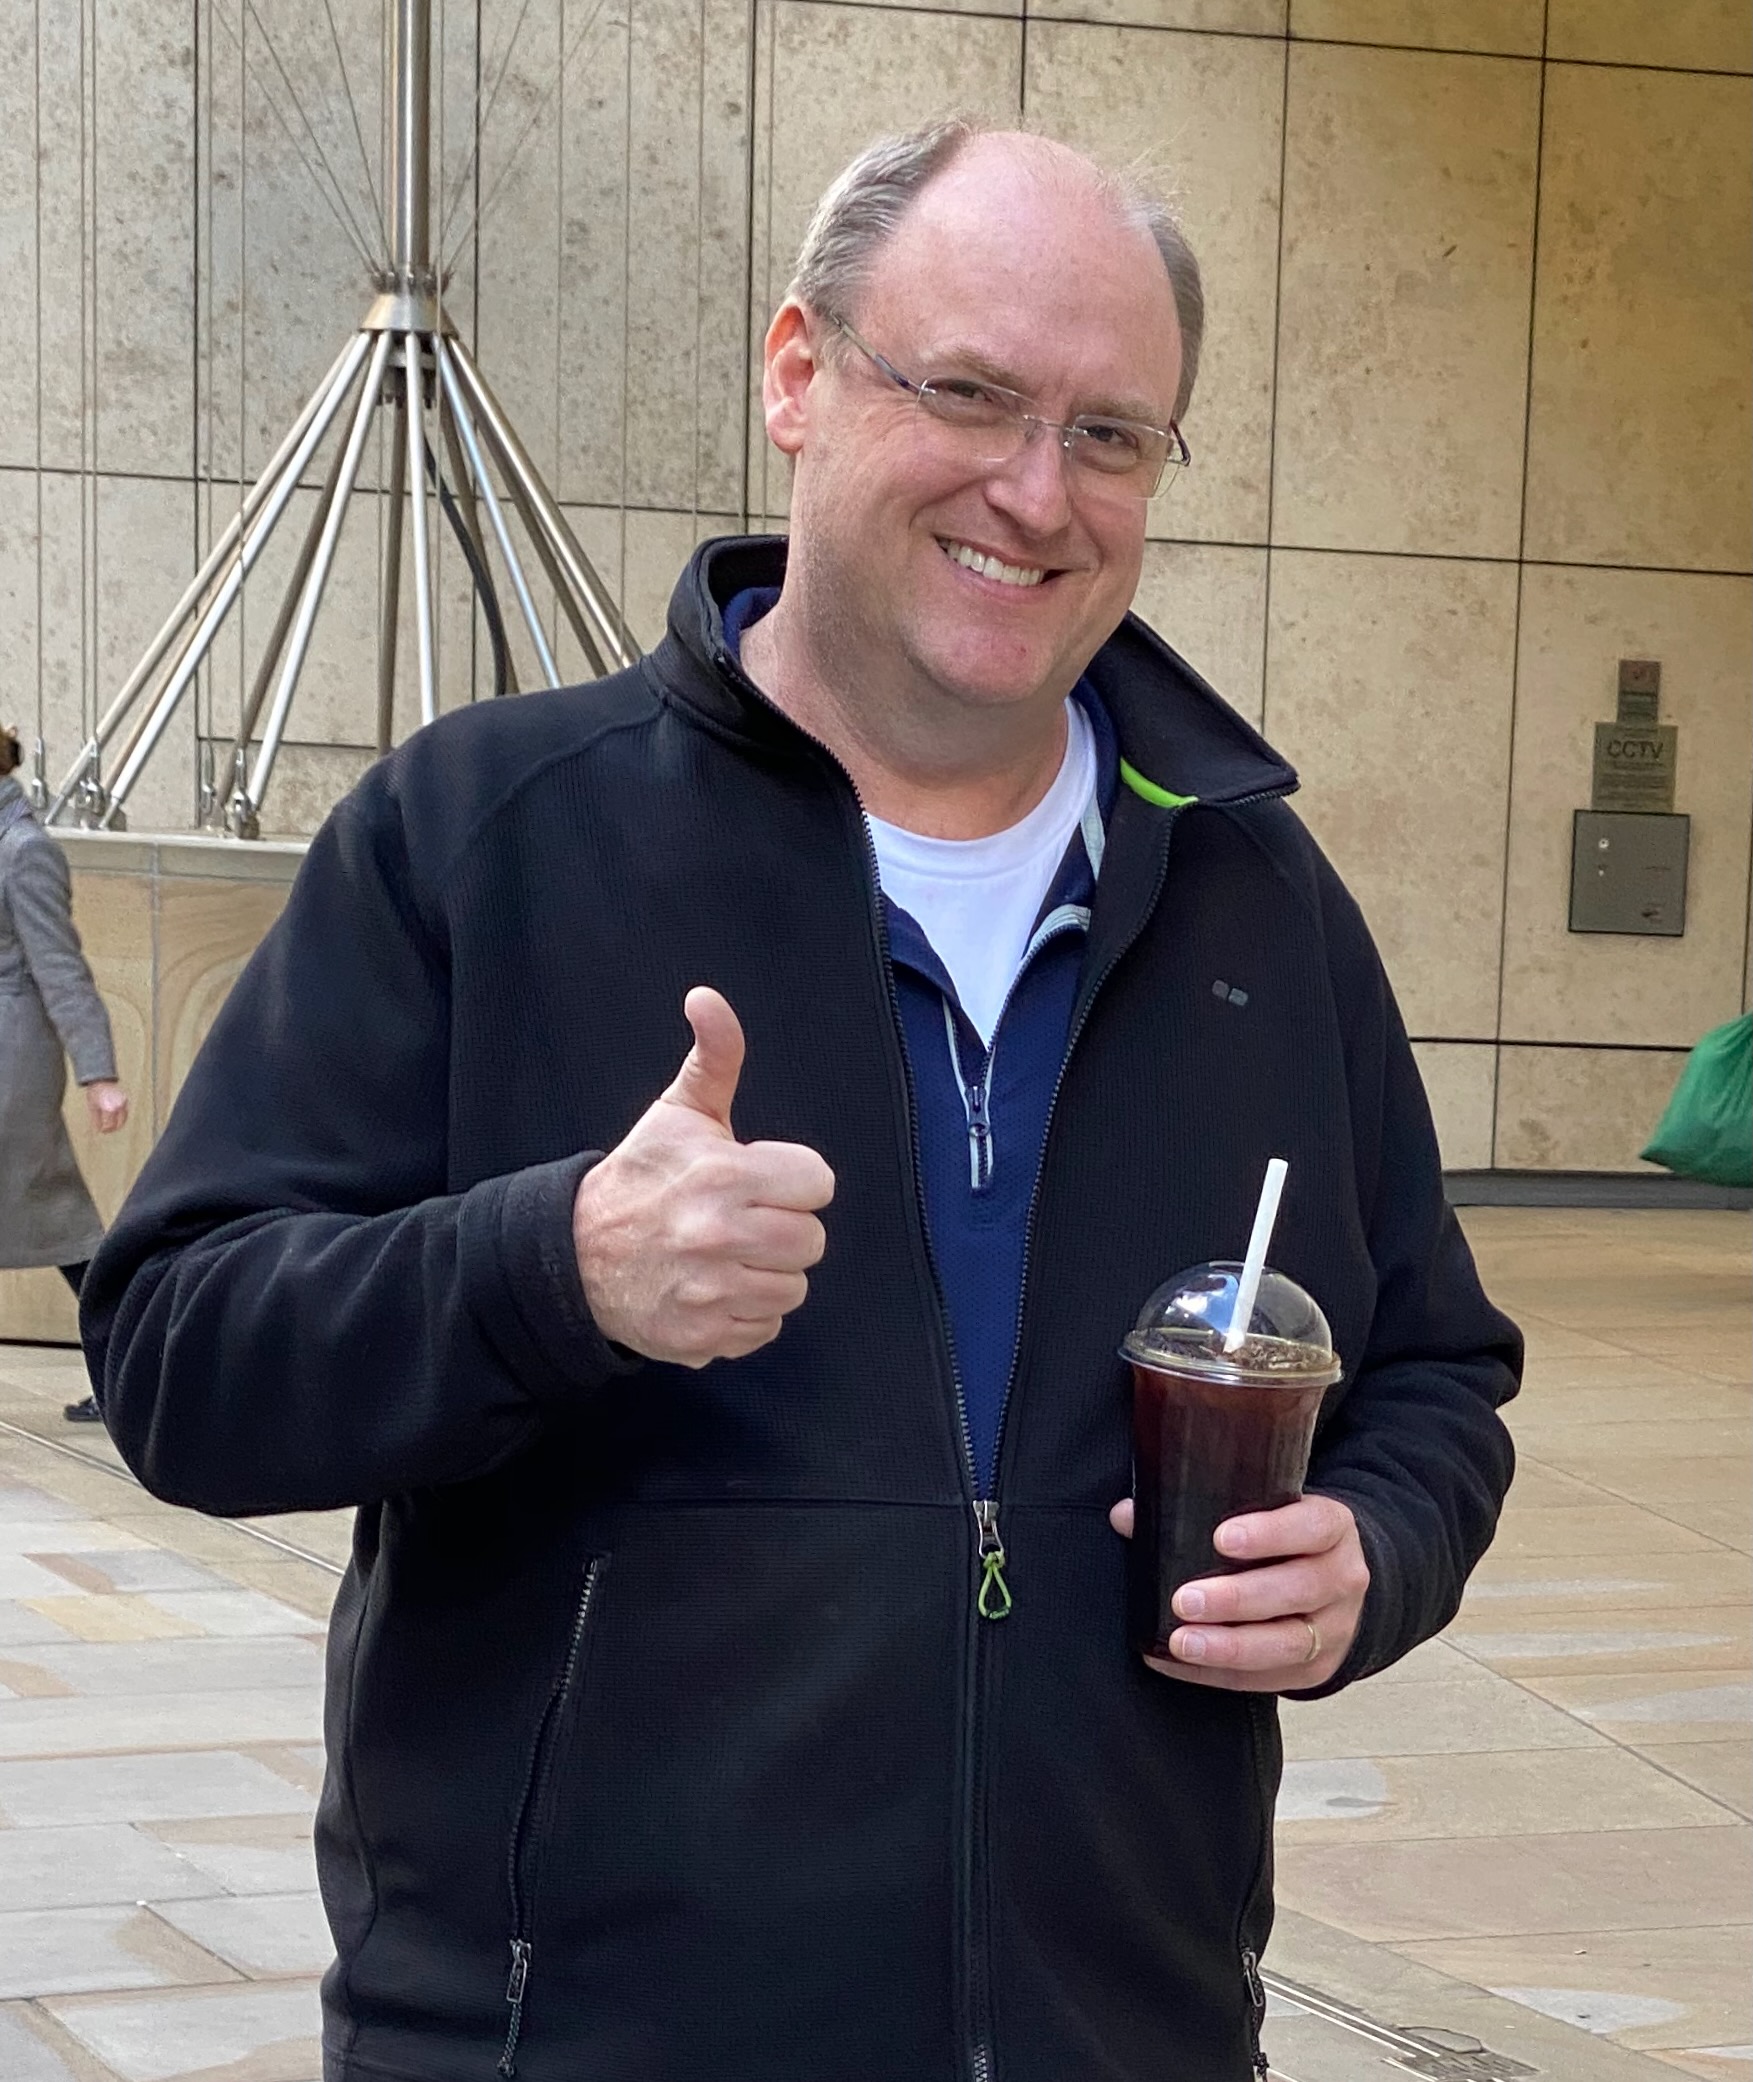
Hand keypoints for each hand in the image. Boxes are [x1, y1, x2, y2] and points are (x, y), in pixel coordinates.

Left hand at [83, 1080, 128, 1134]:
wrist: (101, 1080)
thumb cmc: (95, 1094)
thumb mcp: (92, 1108)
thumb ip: (96, 1120)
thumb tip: (99, 1129)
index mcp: (109, 1109)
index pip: (109, 1125)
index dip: (105, 1130)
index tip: (101, 1130)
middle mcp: (118, 1107)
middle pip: (119, 1124)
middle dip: (113, 1128)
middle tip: (106, 1130)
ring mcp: (123, 1103)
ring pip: (124, 1119)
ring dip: (118, 1124)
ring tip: (111, 1126)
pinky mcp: (126, 1100)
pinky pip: (125, 1112)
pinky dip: (121, 1117)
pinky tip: (115, 1118)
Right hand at [571, 987, 834, 1366]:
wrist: (574, 1254)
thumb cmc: (639, 1179)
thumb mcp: (678, 1113)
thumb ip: (714, 1056)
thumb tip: (708, 999)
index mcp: (725, 1176)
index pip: (818, 1184)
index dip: (792, 1180)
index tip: (759, 1181)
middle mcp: (720, 1237)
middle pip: (812, 1240)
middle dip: (783, 1227)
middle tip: (744, 1219)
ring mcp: (711, 1293)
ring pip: (793, 1288)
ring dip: (767, 1273)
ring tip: (729, 1254)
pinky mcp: (702, 1337)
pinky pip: (764, 1329)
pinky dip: (745, 1314)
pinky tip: (715, 1288)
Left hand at [1108, 1493, 1367, 1690]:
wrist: (1335, 1580)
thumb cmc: (1283, 1539)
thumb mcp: (1264, 1512)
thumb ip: (1201, 1509)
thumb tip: (1126, 1515)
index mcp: (1333, 1528)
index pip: (1312, 1527)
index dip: (1271, 1533)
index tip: (1222, 1538)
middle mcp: (1343, 1579)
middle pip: (1298, 1590)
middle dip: (1238, 1598)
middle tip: (1186, 1599)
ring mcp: (1334, 1630)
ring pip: (1289, 1643)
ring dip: (1230, 1645)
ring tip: (1182, 1641)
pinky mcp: (1316, 1669)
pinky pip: (1267, 1679)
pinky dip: (1216, 1674)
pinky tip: (1173, 1662)